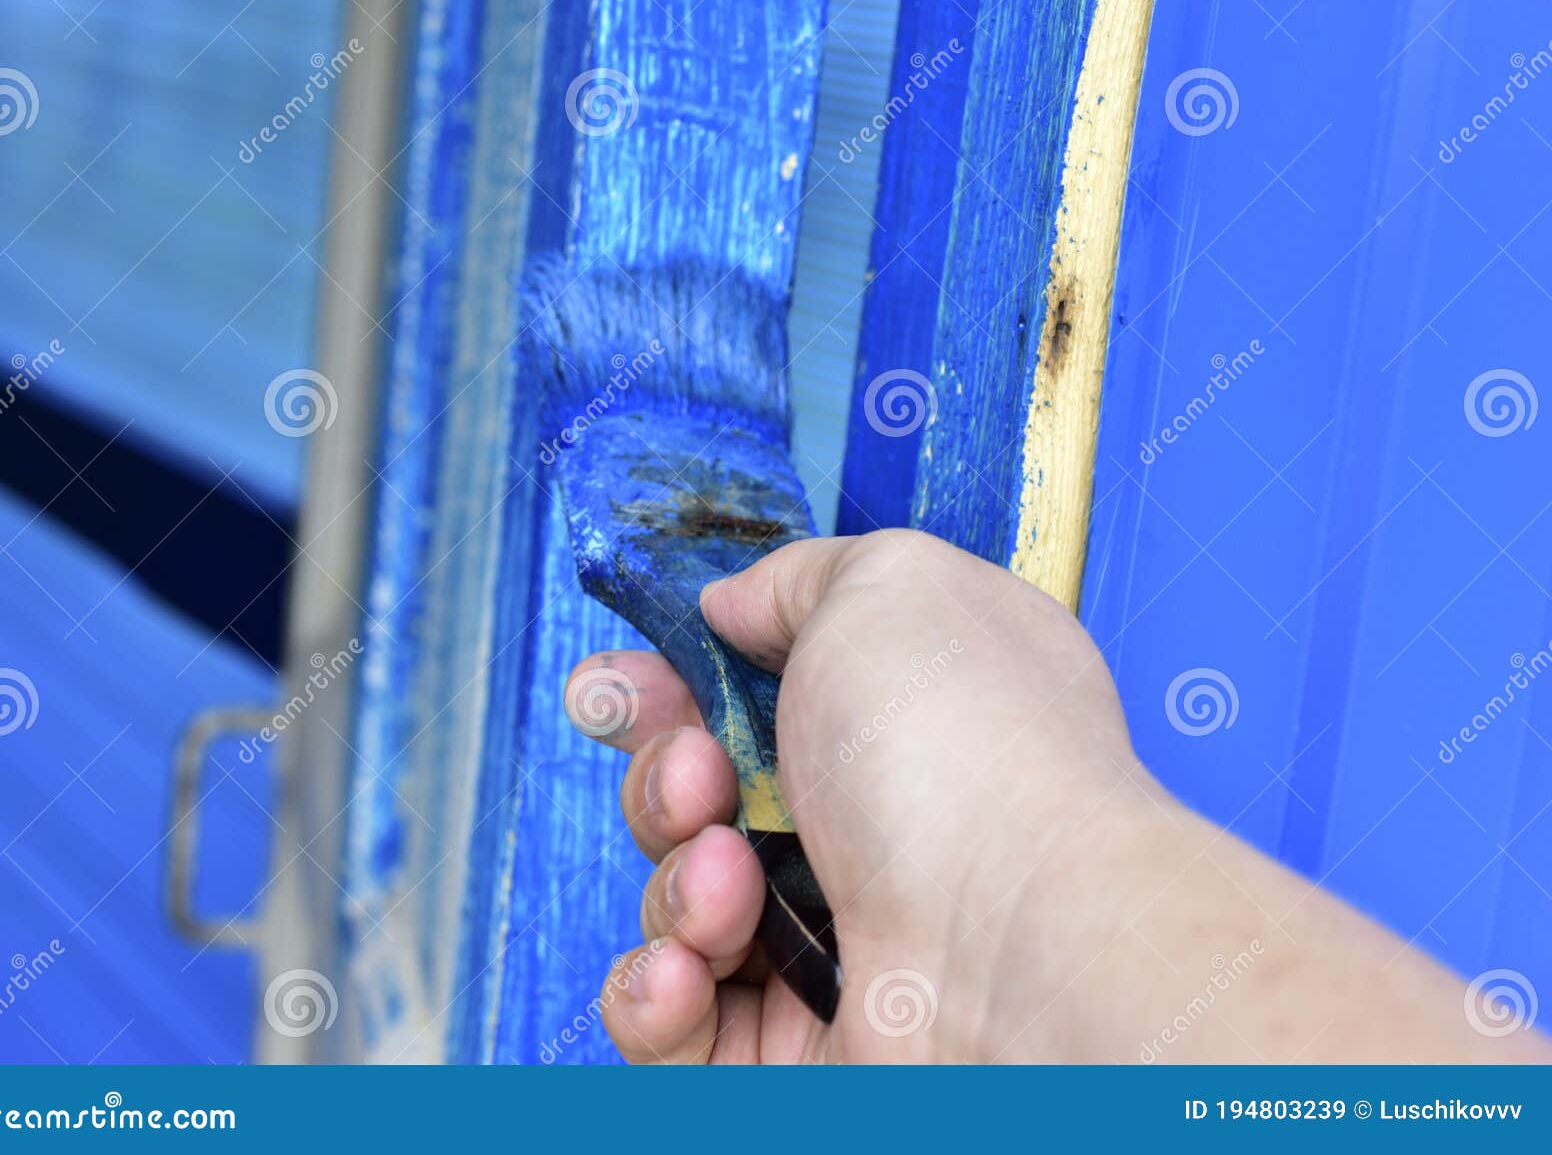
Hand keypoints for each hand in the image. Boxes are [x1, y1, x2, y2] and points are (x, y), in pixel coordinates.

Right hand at [563, 529, 1145, 1062]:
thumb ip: (797, 579)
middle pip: (702, 797)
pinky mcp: (794, 1047)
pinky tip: (690, 975)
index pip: (756, 697)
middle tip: (701, 780)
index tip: (614, 690)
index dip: (671, 689)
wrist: (1014, 949)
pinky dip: (657, 995)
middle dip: (666, 780)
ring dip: (677, 885)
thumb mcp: (886, 589)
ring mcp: (836, 939)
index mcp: (903, 714)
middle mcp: (875, 824)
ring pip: (678, 904)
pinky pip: (672, 1017)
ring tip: (728, 886)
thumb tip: (731, 606)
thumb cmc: (962, 755)